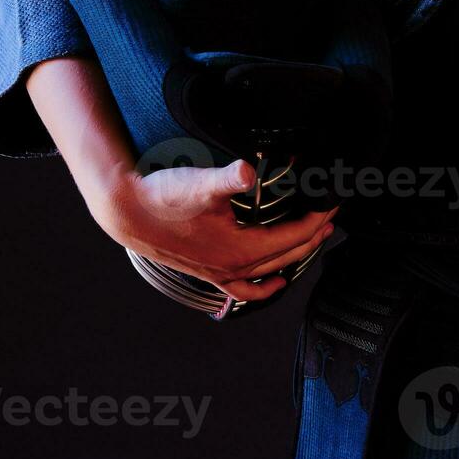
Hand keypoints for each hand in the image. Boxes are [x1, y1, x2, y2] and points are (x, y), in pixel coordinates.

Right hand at [93, 158, 336, 301]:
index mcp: (240, 250)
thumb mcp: (201, 183)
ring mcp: (221, 273)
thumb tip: (247, 170)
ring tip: (314, 239)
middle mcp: (234, 267)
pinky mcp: (209, 272)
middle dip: (314, 234)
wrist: (127, 213)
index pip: (294, 236)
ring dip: (296, 255)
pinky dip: (264, 287)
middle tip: (331, 216)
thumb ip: (229, 178)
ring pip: (271, 270)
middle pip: (289, 254)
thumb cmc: (163, 198)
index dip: (316, 218)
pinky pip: (245, 288)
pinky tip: (275, 282)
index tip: (331, 202)